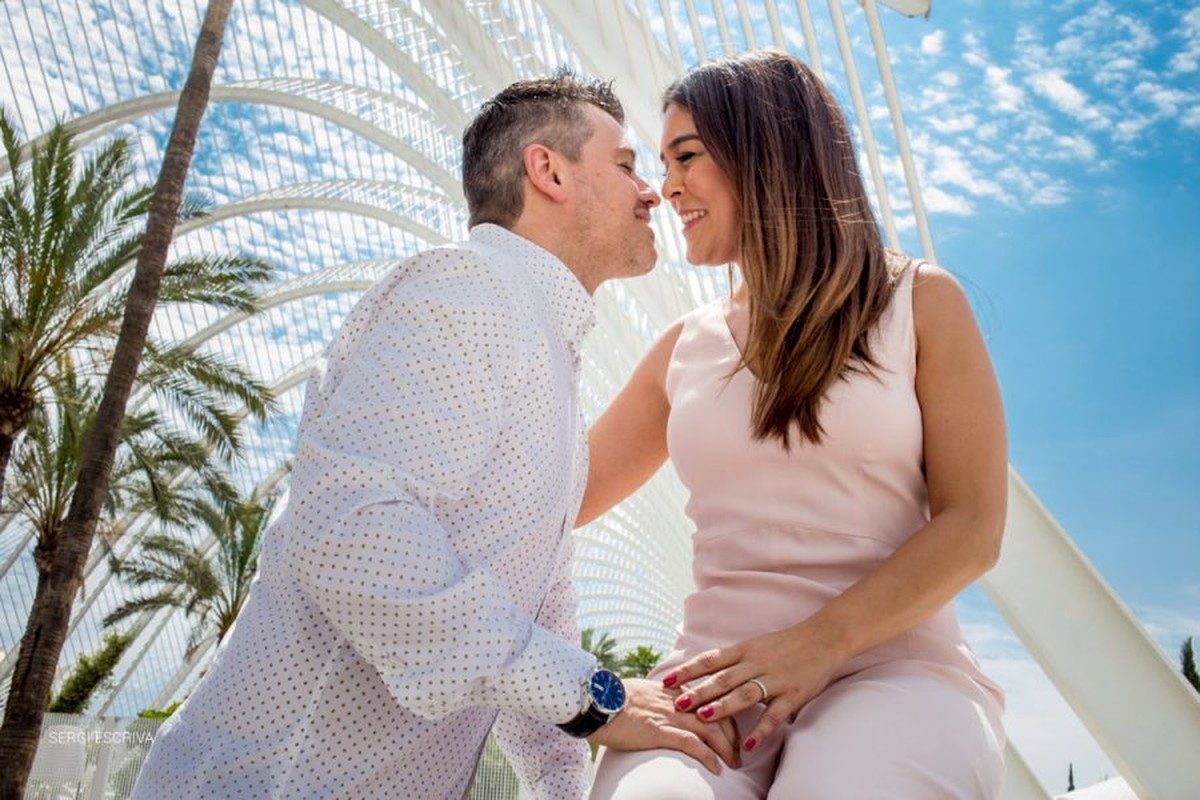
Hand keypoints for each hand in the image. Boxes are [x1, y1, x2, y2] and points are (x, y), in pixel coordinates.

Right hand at [588, 677, 740, 773]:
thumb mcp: (642, 690)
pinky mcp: (660, 731)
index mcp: (674, 688)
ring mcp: (670, 715)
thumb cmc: (613, 698)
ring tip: (734, 764)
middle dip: (733, 734)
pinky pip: (692, 744)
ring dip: (727, 749)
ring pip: (710, 730)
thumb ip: (659, 696)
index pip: (711, 699)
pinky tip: (717, 768)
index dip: (726, 715)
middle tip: (739, 752)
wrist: (596, 700)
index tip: (732, 730)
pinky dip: (708, 756)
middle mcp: (677, 700)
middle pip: (718, 714)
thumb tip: (662, 705)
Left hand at [662, 625, 840, 751]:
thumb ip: (733, 660)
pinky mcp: (794, 694)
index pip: (710, 660)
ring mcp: (775, 679)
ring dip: (723, 707)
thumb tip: (703, 674)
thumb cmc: (785, 644)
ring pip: (745, 693)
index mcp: (744, 650)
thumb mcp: (755, 645)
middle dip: (699, 691)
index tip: (666, 681)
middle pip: (723, 678)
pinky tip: (748, 745)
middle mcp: (757, 663)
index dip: (687, 670)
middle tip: (677, 703)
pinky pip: (775, 715)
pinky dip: (761, 730)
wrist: (823, 638)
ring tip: (703, 718)